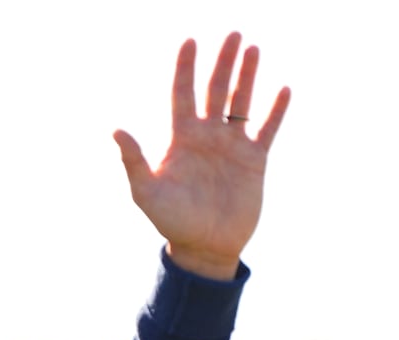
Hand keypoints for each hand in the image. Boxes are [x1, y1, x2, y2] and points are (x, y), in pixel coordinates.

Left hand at [115, 34, 290, 279]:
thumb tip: (115, 130)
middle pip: (215, 90)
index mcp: (181, 138)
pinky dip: (275, 111)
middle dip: (223, 62)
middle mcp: (207, 136)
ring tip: (253, 48)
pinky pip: (266, 129)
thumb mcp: (146, 192)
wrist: (204, 247)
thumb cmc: (171, 221)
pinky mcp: (253, 161)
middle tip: (232, 33)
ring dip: (247, 76)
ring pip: (241, 102)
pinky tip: (283, 89)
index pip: (182, 94)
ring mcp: (231, 146)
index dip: (185, 68)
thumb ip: (133, 160)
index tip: (189, 41)